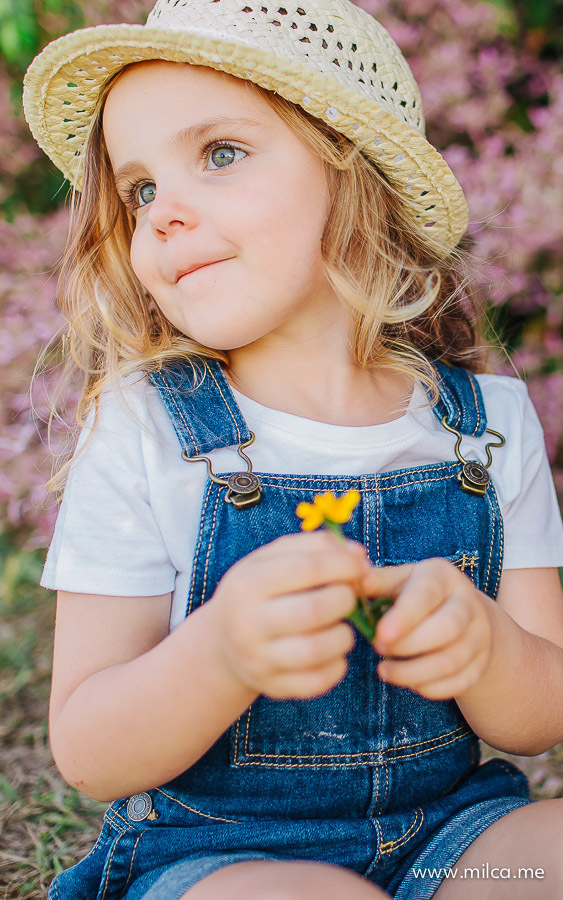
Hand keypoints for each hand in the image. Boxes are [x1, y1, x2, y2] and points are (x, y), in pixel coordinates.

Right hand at [210, 531, 369, 699]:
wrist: (222, 644)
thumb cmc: (257, 592)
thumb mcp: (272, 559)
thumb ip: (315, 546)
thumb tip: (358, 555)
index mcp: (248, 583)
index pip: (308, 568)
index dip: (344, 565)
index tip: (359, 567)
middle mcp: (248, 623)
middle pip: (315, 610)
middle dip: (346, 599)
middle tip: (349, 596)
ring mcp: (258, 659)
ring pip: (317, 650)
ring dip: (344, 635)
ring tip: (342, 625)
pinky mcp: (272, 687)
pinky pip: (317, 681)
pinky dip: (337, 666)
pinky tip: (334, 652)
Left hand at [362, 558, 493, 699]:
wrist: (463, 613)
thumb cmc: (418, 594)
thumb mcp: (400, 580)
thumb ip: (378, 582)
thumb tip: (355, 582)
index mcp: (443, 576)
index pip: (426, 594)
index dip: (404, 616)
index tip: (380, 635)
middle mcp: (467, 603)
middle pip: (446, 629)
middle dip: (408, 646)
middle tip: (378, 648)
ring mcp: (479, 635)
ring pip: (451, 661)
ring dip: (413, 672)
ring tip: (385, 671)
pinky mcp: (481, 663)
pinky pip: (459, 682)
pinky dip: (431, 688)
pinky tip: (409, 682)